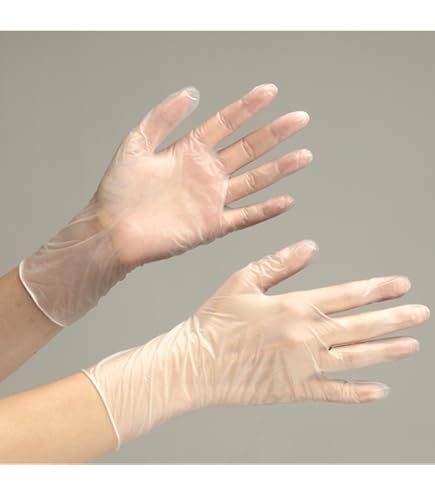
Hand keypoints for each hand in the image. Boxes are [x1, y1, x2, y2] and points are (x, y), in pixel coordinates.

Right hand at [84, 241, 429, 444]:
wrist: (194, 363)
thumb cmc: (214, 322)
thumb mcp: (243, 281)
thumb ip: (279, 263)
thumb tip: (310, 247)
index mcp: (293, 307)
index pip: (347, 295)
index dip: (377, 289)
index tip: (400, 286)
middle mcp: (305, 337)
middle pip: (360, 327)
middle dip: (395, 319)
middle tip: (419, 314)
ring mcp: (302, 366)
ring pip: (355, 358)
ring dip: (387, 351)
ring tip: (411, 345)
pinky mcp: (293, 390)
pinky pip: (334, 392)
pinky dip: (358, 392)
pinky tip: (379, 390)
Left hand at [95, 84, 310, 266]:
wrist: (111, 232)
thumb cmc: (118, 192)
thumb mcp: (136, 144)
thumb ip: (163, 118)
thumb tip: (190, 93)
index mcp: (189, 151)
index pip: (225, 123)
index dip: (247, 107)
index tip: (270, 92)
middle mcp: (205, 173)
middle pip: (247, 149)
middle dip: (274, 133)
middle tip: (299, 119)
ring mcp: (211, 199)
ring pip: (253, 180)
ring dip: (279, 168)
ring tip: (302, 155)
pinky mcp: (211, 225)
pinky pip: (245, 217)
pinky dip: (265, 211)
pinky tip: (285, 201)